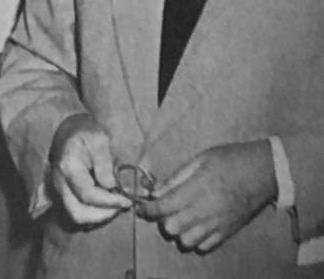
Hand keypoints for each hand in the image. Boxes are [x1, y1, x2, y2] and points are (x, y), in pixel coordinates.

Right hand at [47, 113, 131, 224]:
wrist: (69, 131)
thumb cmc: (86, 133)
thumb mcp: (99, 140)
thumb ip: (105, 164)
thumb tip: (110, 187)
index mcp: (68, 168)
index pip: (88, 195)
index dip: (110, 202)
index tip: (127, 201)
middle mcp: (59, 182)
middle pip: (78, 213)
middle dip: (102, 215)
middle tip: (120, 206)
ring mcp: (59, 189)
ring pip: (77, 216)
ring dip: (98, 216)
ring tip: (115, 204)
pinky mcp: (63, 193)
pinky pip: (78, 211)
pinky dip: (93, 212)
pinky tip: (106, 202)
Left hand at [139, 140, 276, 252]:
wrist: (265, 172)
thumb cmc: (231, 160)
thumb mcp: (200, 159)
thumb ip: (176, 177)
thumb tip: (156, 190)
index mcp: (195, 189)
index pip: (163, 207)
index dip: (147, 209)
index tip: (141, 207)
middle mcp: (204, 210)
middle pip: (171, 228)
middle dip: (162, 219)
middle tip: (164, 208)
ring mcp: (217, 224)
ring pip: (186, 241)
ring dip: (179, 231)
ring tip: (181, 218)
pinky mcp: (228, 232)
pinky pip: (205, 246)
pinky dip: (196, 240)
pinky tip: (196, 226)